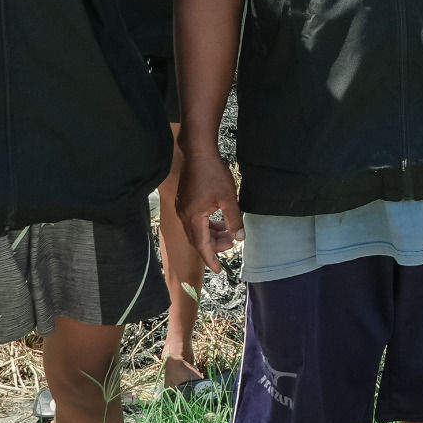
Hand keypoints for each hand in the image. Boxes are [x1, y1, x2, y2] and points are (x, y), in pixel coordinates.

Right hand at [178, 145, 243, 260]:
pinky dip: (207, 225)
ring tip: (228, 233)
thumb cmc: (213, 173)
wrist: (198, 152)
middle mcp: (184, 215)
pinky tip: (219, 221)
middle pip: (198, 239)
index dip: (211, 259)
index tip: (219, 270)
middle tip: (231, 244)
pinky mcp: (184, 201)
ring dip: (212, 235)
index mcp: (194, 217)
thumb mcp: (228, 197)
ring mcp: (183, 208)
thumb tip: (239, 238)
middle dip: (214, 245)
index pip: (202, 245)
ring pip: (197, 230)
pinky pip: (195, 221)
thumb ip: (234, 219)